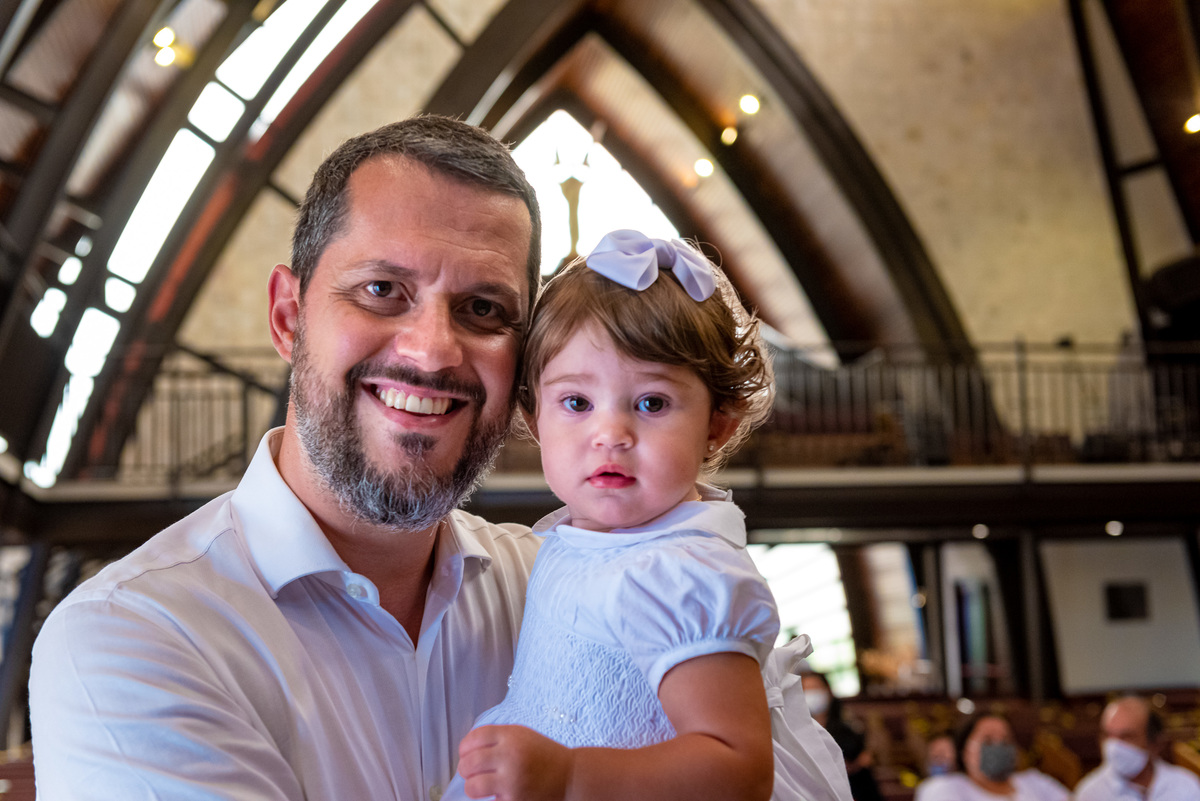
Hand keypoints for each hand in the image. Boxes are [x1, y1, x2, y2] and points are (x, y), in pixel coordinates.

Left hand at [457, 725, 573, 800]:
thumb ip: (497, 738)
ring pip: (473, 786)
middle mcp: (510, 756)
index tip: (465, 753)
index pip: (475, 738)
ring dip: (472, 786)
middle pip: (469, 762)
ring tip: (478, 785)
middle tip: (469, 772)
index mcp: (511, 736)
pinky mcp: (514, 800)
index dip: (465, 747)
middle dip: (464, 768)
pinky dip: (490, 798)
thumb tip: (467, 749)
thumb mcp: (522, 735)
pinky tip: (499, 793)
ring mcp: (512, 780)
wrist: (570, 776)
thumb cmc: (544, 755)